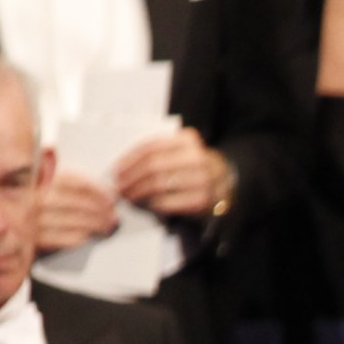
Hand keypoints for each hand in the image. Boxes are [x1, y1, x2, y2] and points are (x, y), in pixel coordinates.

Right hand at [33, 169, 122, 251]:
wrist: (5, 217)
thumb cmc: (27, 196)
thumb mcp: (38, 178)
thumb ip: (57, 174)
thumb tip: (84, 175)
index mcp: (39, 179)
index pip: (77, 183)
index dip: (98, 190)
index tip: (111, 196)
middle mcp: (37, 198)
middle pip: (80, 203)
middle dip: (102, 210)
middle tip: (114, 214)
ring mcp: (35, 219)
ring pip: (76, 221)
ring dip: (96, 224)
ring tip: (107, 225)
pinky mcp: (36, 238)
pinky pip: (66, 239)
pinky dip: (82, 236)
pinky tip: (89, 234)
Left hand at [112, 126, 231, 219]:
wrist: (226, 183)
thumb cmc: (193, 167)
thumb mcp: (181, 150)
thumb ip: (158, 151)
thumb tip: (123, 166)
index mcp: (188, 140)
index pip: (151, 147)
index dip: (130, 159)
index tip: (116, 169)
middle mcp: (198, 158)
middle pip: (153, 166)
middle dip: (132, 177)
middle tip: (120, 186)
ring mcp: (202, 180)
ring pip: (159, 184)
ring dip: (139, 191)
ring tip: (129, 195)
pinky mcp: (203, 200)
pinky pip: (169, 202)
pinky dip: (153, 203)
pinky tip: (146, 204)